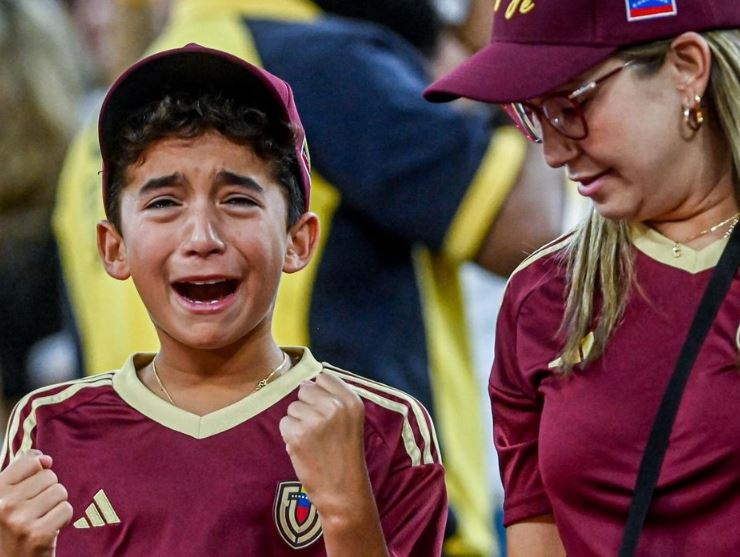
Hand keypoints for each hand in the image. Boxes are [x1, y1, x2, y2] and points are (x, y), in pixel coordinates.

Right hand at [0, 450, 72, 556]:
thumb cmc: (13, 528)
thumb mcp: (8, 498)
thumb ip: (23, 474)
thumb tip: (44, 458)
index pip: (30, 462)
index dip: (38, 473)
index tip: (31, 490)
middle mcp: (3, 505)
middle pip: (49, 476)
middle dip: (48, 492)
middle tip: (35, 512)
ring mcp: (19, 520)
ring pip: (60, 491)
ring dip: (56, 506)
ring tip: (41, 520)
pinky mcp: (38, 535)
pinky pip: (66, 509)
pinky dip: (62, 519)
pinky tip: (49, 530)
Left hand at [280, 374, 389, 555]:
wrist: (343, 490)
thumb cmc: (345, 454)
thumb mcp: (352, 419)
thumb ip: (334, 397)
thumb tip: (305, 383)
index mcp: (352, 401)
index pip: (324, 377)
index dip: (319, 393)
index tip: (324, 410)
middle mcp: (335, 406)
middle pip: (305, 389)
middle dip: (306, 407)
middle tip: (319, 429)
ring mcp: (316, 420)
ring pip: (293, 407)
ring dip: (297, 422)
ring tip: (313, 440)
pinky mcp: (299, 434)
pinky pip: (284, 422)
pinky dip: (289, 435)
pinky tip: (304, 448)